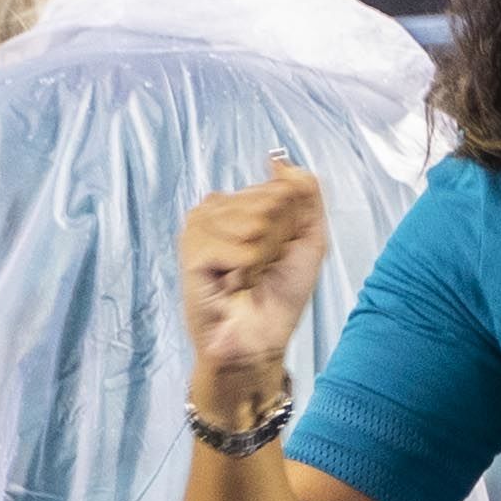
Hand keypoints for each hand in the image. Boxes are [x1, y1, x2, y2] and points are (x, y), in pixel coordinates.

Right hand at [179, 161, 326, 394]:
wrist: (260, 339)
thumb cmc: (281, 294)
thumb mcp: (309, 237)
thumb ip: (304, 193)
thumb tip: (279, 161)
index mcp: (240, 203)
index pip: (280, 188)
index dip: (292, 225)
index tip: (278, 252)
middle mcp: (215, 209)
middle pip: (269, 202)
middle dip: (277, 240)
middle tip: (261, 268)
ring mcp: (200, 228)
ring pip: (254, 222)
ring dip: (262, 257)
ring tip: (246, 276)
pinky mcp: (191, 252)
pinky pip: (239, 246)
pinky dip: (247, 269)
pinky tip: (233, 283)